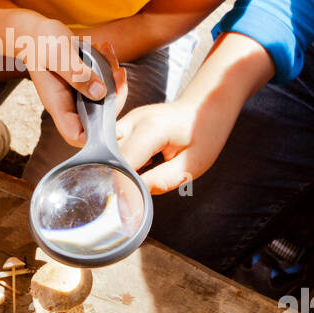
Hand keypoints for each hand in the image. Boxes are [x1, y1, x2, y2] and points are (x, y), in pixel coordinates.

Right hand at [20, 20, 123, 146]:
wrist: (33, 32)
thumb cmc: (40, 43)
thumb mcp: (59, 54)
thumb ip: (78, 74)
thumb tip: (100, 94)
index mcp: (58, 104)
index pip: (76, 135)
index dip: (96, 138)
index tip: (115, 125)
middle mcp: (68, 104)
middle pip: (98, 118)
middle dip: (115, 96)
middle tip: (118, 72)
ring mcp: (76, 94)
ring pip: (104, 99)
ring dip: (113, 78)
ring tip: (107, 52)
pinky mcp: (83, 83)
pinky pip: (102, 83)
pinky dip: (108, 68)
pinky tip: (104, 48)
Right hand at [116, 97, 232, 194]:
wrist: (207, 106)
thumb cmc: (205, 133)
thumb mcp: (192, 164)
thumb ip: (162, 180)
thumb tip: (136, 196)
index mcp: (152, 128)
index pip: (123, 161)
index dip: (122, 185)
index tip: (125, 206)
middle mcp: (134, 120)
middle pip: (109, 154)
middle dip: (115, 177)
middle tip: (129, 196)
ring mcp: (129, 119)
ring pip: (107, 148)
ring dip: (116, 167)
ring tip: (137, 178)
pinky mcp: (127, 123)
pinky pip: (113, 145)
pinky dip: (120, 160)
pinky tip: (137, 168)